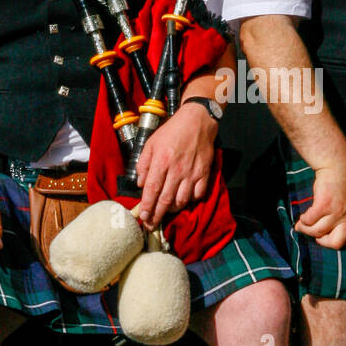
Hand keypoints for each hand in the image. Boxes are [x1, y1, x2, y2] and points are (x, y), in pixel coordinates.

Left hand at [134, 102, 216, 228]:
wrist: (197, 121)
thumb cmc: (172, 132)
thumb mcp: (151, 144)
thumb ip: (143, 164)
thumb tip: (140, 184)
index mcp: (161, 161)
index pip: (152, 190)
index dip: (147, 206)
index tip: (142, 217)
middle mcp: (177, 170)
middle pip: (166, 199)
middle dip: (157, 215)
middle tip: (151, 225)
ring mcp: (192, 173)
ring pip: (182, 200)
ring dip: (172, 209)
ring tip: (166, 211)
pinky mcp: (204, 173)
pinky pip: (198, 194)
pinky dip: (190, 200)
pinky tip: (184, 199)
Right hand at [294, 163, 345, 249]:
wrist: (337, 168)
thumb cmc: (339, 188)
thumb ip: (340, 219)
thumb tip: (319, 234)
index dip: (340, 243)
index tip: (329, 235)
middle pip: (336, 244)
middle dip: (322, 241)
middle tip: (315, 233)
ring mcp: (336, 212)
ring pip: (318, 231)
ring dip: (306, 229)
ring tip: (302, 224)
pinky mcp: (324, 204)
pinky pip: (310, 220)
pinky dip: (304, 220)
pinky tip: (303, 216)